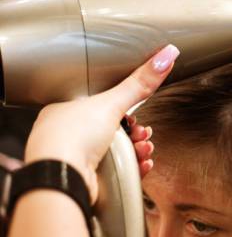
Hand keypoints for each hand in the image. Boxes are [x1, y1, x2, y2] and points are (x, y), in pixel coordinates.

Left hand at [24, 44, 179, 202]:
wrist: (61, 180)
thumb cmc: (70, 139)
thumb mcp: (112, 103)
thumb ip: (140, 83)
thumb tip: (166, 56)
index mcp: (64, 111)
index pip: (100, 105)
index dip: (124, 110)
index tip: (138, 114)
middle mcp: (67, 135)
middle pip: (113, 129)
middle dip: (136, 133)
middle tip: (143, 133)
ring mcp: (75, 159)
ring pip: (116, 151)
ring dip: (137, 150)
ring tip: (144, 149)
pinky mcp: (85, 180)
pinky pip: (115, 171)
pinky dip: (132, 167)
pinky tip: (141, 164)